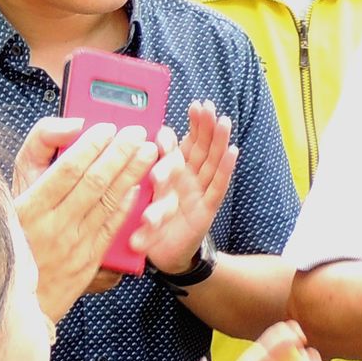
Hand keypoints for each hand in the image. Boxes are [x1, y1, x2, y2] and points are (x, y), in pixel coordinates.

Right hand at [13, 118, 158, 320]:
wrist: (11, 299)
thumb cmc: (10, 237)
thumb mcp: (8, 191)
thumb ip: (38, 149)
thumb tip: (72, 127)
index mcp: (27, 208)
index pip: (67, 169)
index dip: (91, 145)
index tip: (107, 127)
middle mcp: (52, 226)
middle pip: (94, 182)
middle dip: (119, 153)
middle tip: (137, 132)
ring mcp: (72, 246)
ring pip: (108, 202)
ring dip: (132, 173)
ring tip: (148, 151)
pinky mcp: (87, 262)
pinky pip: (111, 228)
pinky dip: (127, 205)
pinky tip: (139, 186)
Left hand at [130, 102, 238, 276]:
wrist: (159, 254)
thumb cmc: (144, 223)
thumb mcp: (137, 197)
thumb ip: (138, 175)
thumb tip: (128, 151)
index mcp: (165, 172)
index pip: (173, 146)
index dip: (179, 129)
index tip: (185, 111)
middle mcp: (183, 179)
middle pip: (196, 148)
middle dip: (201, 126)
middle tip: (204, 106)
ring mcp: (197, 192)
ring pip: (210, 161)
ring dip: (217, 140)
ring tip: (222, 120)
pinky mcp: (207, 209)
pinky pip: (218, 187)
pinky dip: (225, 168)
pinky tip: (233, 150)